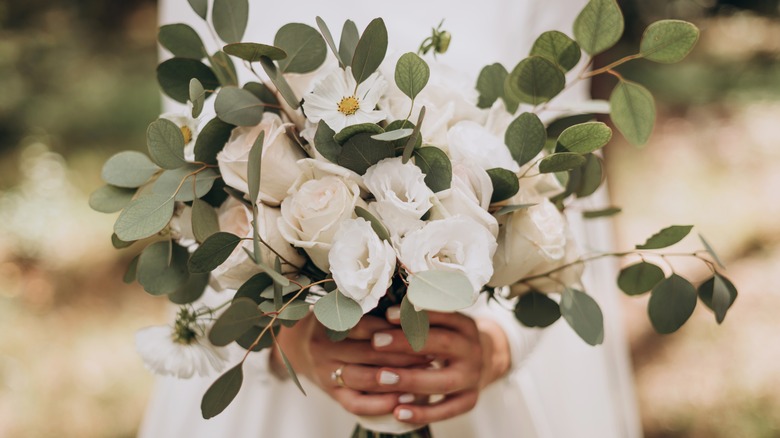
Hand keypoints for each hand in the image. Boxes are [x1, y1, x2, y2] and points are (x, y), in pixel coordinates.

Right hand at [270, 313, 431, 416]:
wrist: (299, 346)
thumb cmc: (334, 322)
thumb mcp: (343, 308)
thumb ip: (370, 307)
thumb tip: (413, 303)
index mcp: (330, 322)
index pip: (367, 326)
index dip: (396, 328)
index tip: (422, 329)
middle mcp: (325, 348)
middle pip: (370, 353)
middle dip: (404, 354)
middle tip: (432, 353)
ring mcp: (326, 373)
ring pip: (364, 379)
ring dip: (396, 379)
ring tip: (424, 377)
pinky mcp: (331, 394)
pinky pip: (356, 404)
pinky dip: (380, 404)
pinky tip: (402, 399)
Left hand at [363, 309, 510, 424]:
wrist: (482, 363)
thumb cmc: (448, 339)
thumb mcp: (443, 323)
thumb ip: (419, 317)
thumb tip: (382, 310)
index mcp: (466, 325)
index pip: (443, 315)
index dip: (416, 314)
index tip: (386, 314)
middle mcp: (473, 350)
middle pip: (442, 344)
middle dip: (407, 342)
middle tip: (376, 341)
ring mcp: (473, 377)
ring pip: (443, 381)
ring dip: (411, 379)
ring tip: (380, 377)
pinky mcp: (469, 401)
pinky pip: (446, 410)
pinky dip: (422, 413)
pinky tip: (397, 412)